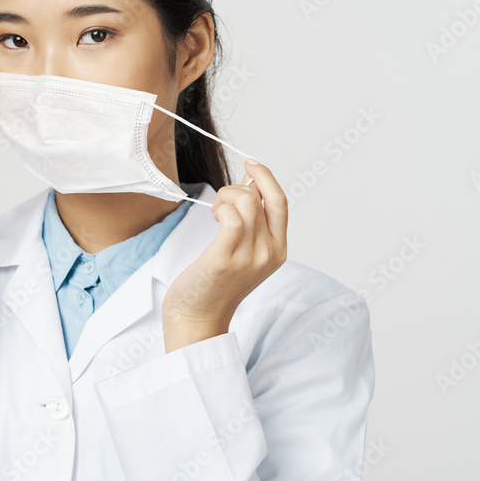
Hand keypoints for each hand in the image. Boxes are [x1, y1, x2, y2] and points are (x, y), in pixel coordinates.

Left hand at [162, 158, 288, 351]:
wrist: (198, 317)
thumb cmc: (216, 281)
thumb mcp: (243, 248)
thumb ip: (251, 217)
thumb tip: (252, 179)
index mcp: (278, 250)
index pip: (280, 202)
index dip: (266, 177)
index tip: (250, 164)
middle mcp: (268, 254)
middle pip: (259, 197)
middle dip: (236, 189)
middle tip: (220, 205)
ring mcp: (249, 257)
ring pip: (245, 201)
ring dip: (224, 197)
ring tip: (215, 214)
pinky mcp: (224, 259)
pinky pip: (231, 217)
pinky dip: (221, 208)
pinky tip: (213, 218)